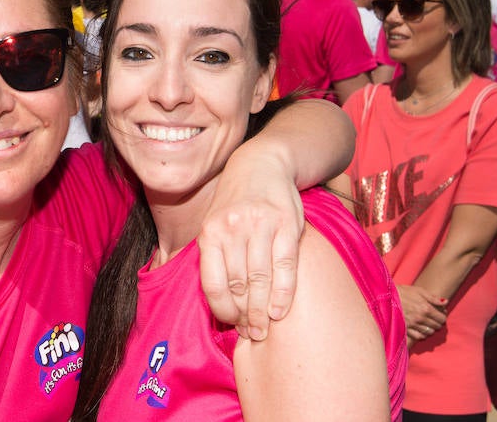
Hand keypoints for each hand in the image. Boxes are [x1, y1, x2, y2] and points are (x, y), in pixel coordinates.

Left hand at [199, 171, 303, 340]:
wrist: (263, 163)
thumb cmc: (236, 203)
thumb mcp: (214, 223)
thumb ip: (214, 256)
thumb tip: (218, 303)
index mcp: (210, 232)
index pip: (212, 283)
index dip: (222, 310)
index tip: (231, 324)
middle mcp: (232, 228)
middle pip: (238, 286)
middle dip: (245, 316)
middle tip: (253, 334)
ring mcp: (260, 226)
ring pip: (260, 280)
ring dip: (262, 311)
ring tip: (265, 327)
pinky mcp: (286, 224)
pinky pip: (285, 267)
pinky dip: (282, 294)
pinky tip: (279, 310)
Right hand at [398, 284, 446, 344]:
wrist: (386, 296)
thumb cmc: (403, 291)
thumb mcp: (419, 291)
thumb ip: (433, 298)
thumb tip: (445, 302)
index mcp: (426, 308)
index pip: (442, 318)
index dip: (443, 316)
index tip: (440, 313)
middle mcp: (421, 318)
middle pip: (437, 326)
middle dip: (438, 322)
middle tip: (434, 318)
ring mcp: (413, 325)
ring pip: (429, 332)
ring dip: (431, 328)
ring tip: (427, 323)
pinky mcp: (406, 329)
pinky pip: (419, 336)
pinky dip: (422, 334)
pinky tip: (421, 329)